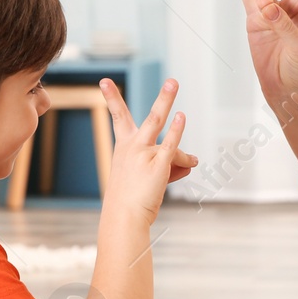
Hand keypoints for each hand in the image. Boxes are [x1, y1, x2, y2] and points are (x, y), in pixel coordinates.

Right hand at [97, 78, 194, 224]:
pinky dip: (177, 131)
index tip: (104, 81)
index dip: (112, 98)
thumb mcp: (146, 177)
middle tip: (171, 81)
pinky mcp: (158, 164)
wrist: (123, 217)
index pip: (119, 118)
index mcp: (124, 147)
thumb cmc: (130, 200)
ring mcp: (145, 153)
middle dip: (161, 98)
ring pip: (162, 128)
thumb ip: (170, 163)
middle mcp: (133, 146)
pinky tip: (181, 117)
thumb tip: (193, 161)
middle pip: (150, 117)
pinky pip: (171, 144)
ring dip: (166, 101)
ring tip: (172, 82)